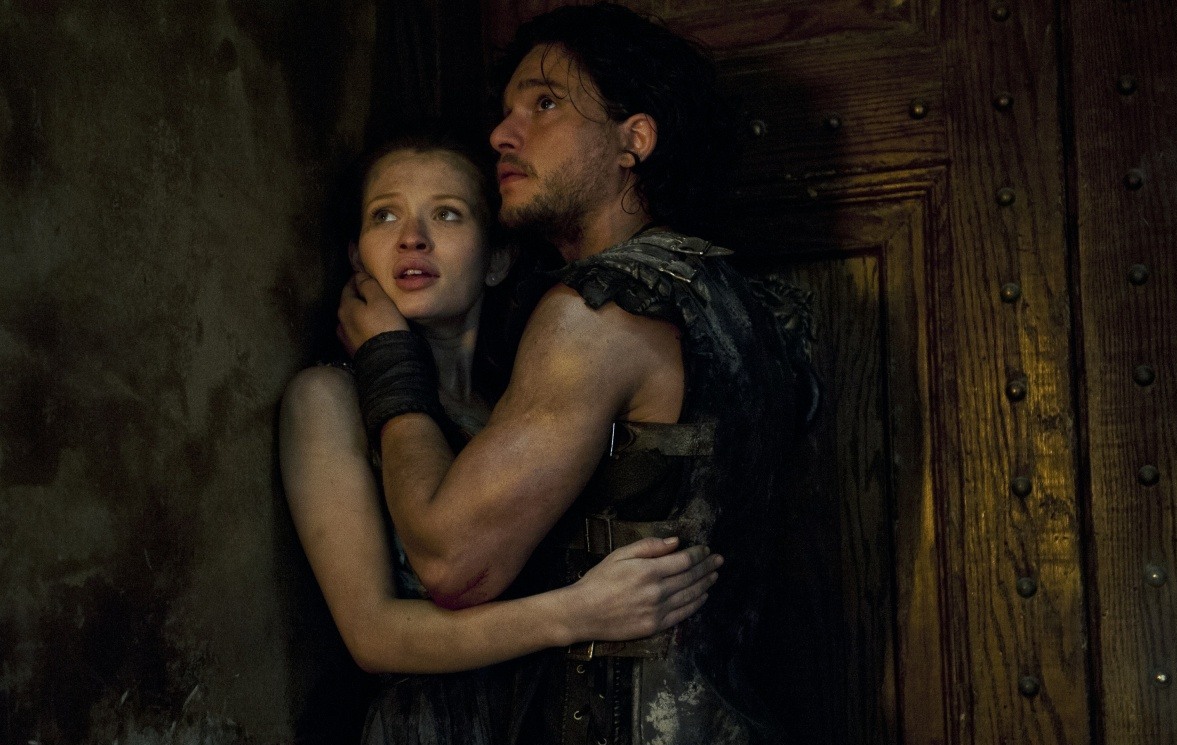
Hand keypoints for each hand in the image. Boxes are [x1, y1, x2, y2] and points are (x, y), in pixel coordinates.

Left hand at [337, 270, 408, 355]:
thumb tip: (359, 275)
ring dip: (359, 312)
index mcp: (345, 307)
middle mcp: (341, 322)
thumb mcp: (379, 299)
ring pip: (352, 318)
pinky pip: (356, 331)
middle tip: (372, 290)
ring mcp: (346, 338)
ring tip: (372, 309)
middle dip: (358, 295)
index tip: (366, 275)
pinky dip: (361, 325)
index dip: (358, 279)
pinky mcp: (354, 350)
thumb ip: (368, 285)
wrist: (388, 360)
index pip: (349, 286)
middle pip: (349, 303)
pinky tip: (370, 326)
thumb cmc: (385, 325)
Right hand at [562, 537, 721, 642]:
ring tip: (715, 576)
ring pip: (690, 595)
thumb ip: (649, 547)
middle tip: (719, 560)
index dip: (698, 554)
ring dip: (705, 584)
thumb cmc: (599, 580)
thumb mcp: (620, 555)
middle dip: (707, 567)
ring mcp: (658, 611)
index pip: (684, 561)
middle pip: (690, 577)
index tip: (706, 550)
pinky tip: (703, 597)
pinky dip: (696, 604)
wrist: (583, 612)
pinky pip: (682, 614)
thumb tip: (676, 542)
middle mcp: (657, 591)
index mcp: (649, 571)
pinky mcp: (655, 626)